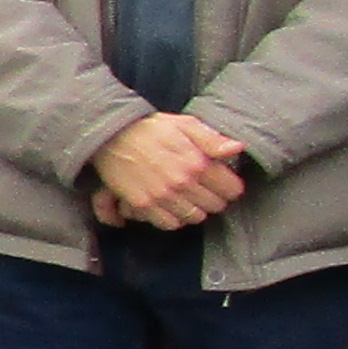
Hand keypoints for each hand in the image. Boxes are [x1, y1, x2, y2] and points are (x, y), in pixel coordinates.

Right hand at [88, 110, 250, 230]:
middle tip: (205, 189)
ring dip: (195, 210)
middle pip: (215, 206)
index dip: (230, 186)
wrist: (110, 136)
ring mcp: (161, 196)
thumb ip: (212, 138)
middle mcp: (181, 182)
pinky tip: (172, 207)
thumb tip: (237, 149)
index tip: (222, 181)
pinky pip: (169, 224)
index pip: (231, 190)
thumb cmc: (150, 128)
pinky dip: (174, 219)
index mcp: (197, 162)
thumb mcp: (185, 124)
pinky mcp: (143, 205)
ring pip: (195, 218)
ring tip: (188, 198)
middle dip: (214, 198)